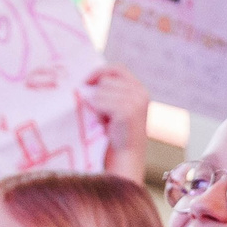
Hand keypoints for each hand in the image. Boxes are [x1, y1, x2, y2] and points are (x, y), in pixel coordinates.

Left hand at [77, 66, 152, 183]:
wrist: (126, 158)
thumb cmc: (116, 134)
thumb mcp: (115, 107)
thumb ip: (109, 91)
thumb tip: (86, 80)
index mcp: (140, 89)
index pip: (118, 68)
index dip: (100, 72)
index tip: (85, 82)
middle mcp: (141, 93)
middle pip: (107, 79)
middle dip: (97, 92)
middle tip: (96, 110)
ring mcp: (135, 101)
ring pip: (101, 90)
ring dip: (96, 104)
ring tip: (103, 120)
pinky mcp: (127, 111)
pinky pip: (100, 101)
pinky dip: (96, 111)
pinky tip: (104, 123)